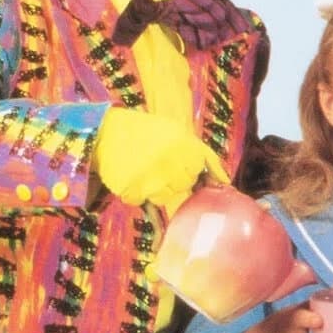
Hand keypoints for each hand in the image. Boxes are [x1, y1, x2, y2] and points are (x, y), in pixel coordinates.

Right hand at [92, 109, 228, 208]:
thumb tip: (225, 182)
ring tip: (143, 168)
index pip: (196, 173)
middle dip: (172, 178)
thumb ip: (205, 156)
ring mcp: (151, 179)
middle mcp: (170, 163)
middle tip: (157, 163)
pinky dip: (135, 192)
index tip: (174, 159)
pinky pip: (141, 201)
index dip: (186, 168)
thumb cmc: (147, 132)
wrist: (107, 131)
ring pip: (163, 198)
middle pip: (182, 187)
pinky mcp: (132, 191)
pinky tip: (130, 174)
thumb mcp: (179, 134)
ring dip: (154, 188)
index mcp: (184, 147)